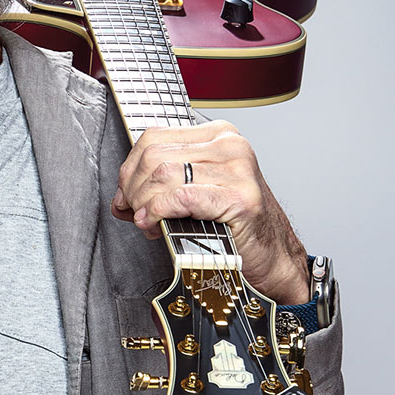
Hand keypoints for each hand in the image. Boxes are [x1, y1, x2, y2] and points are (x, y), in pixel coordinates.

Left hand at [111, 120, 310, 303]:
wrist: (272, 258)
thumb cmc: (233, 227)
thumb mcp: (193, 194)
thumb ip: (159, 185)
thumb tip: (122, 196)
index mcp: (218, 136)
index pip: (153, 138)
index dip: (130, 169)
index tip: (125, 196)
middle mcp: (230, 145)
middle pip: (154, 156)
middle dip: (133, 189)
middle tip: (135, 213)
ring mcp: (238, 169)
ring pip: (163, 174)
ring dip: (144, 204)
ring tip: (148, 223)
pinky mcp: (240, 197)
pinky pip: (182, 197)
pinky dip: (159, 212)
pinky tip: (155, 224)